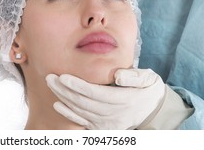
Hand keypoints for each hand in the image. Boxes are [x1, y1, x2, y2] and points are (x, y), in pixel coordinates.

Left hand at [46, 69, 168, 128]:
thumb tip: (118, 75)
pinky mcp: (103, 128)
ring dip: (63, 98)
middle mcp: (113, 114)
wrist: (153, 111)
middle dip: (64, 90)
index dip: (77, 85)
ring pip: (80, 112)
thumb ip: (134, 76)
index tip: (63, 76)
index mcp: (123, 99)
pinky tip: (58, 104)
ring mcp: (107, 123)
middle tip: (50, 77)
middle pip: (83, 102)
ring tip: (51, 85)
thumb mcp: (148, 78)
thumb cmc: (147, 89)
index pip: (94, 93)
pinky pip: (82, 123)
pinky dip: (69, 114)